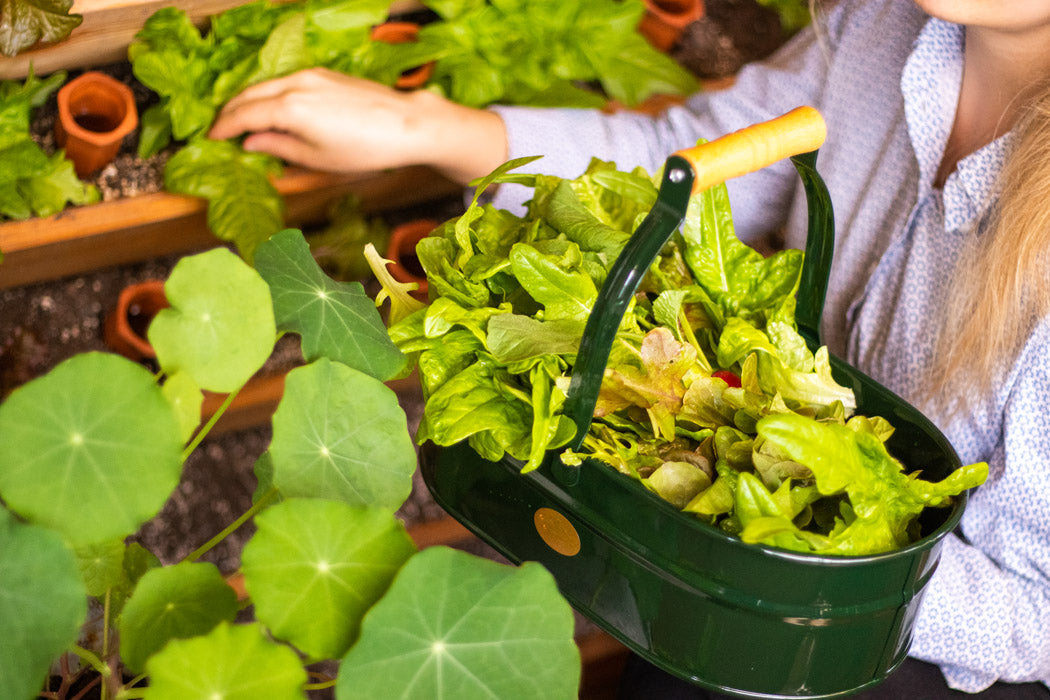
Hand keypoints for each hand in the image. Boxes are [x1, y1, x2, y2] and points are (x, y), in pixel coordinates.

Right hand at [207, 67, 508, 183]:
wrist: (406, 124)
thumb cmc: (365, 148)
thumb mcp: (317, 158)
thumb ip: (278, 147)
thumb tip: (250, 143)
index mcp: (289, 108)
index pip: (242, 116)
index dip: (222, 129)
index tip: (210, 140)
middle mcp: (295, 84)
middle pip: (248, 95)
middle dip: (229, 112)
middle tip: (218, 130)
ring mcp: (310, 74)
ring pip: (265, 84)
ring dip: (248, 100)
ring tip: (240, 121)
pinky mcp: (324, 73)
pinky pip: (284, 81)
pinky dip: (269, 94)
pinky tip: (270, 109)